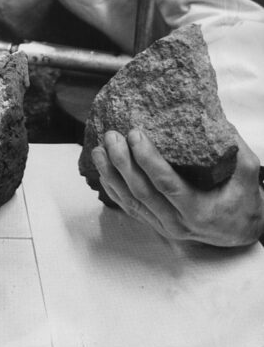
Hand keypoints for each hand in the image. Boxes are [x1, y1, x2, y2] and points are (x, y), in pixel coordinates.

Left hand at [91, 128, 263, 246]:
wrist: (241, 231)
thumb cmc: (243, 198)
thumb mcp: (246, 171)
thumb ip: (233, 146)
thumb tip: (210, 115)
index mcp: (199, 210)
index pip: (166, 184)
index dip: (147, 159)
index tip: (135, 135)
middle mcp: (177, 222)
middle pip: (141, 191)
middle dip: (122, 162)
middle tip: (112, 136)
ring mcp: (163, 226)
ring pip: (130, 201)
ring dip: (111, 174)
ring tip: (99, 149)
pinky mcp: (155, 224)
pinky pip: (129, 207)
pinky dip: (113, 188)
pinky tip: (102, 170)